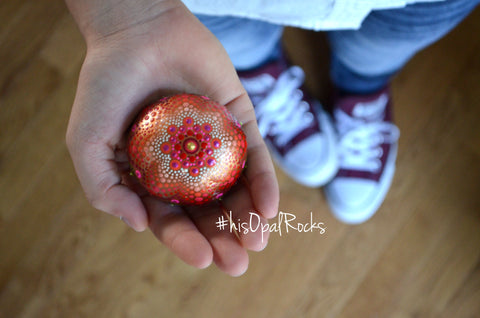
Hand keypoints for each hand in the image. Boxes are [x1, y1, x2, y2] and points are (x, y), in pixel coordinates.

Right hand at [65, 0, 278, 275]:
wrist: (137, 31)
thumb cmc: (106, 84)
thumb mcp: (86, 143)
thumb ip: (104, 189)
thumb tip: (141, 225)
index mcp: (152, 177)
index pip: (172, 218)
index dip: (186, 242)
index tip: (204, 258)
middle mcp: (186, 166)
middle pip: (208, 212)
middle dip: (223, 239)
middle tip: (237, 262)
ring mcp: (214, 146)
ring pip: (235, 190)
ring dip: (248, 218)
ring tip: (256, 241)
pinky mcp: (239, 123)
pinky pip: (254, 157)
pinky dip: (263, 183)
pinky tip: (269, 208)